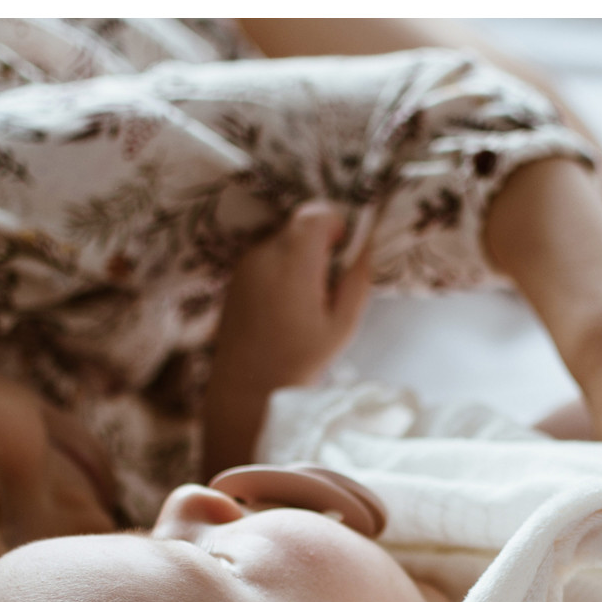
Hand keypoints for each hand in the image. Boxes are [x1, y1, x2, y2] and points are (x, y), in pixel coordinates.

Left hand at [215, 200, 372, 393]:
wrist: (247, 386)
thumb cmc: (300, 361)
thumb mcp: (342, 327)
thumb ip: (357, 281)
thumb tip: (365, 246)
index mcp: (293, 267)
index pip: (317, 215)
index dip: (336, 228)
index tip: (342, 256)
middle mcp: (265, 257)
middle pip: (300, 222)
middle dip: (319, 241)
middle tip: (326, 280)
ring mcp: (246, 264)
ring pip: (283, 237)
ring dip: (299, 253)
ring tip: (305, 296)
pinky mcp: (236, 274)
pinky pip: (266, 253)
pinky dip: (281, 265)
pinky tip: (284, 302)